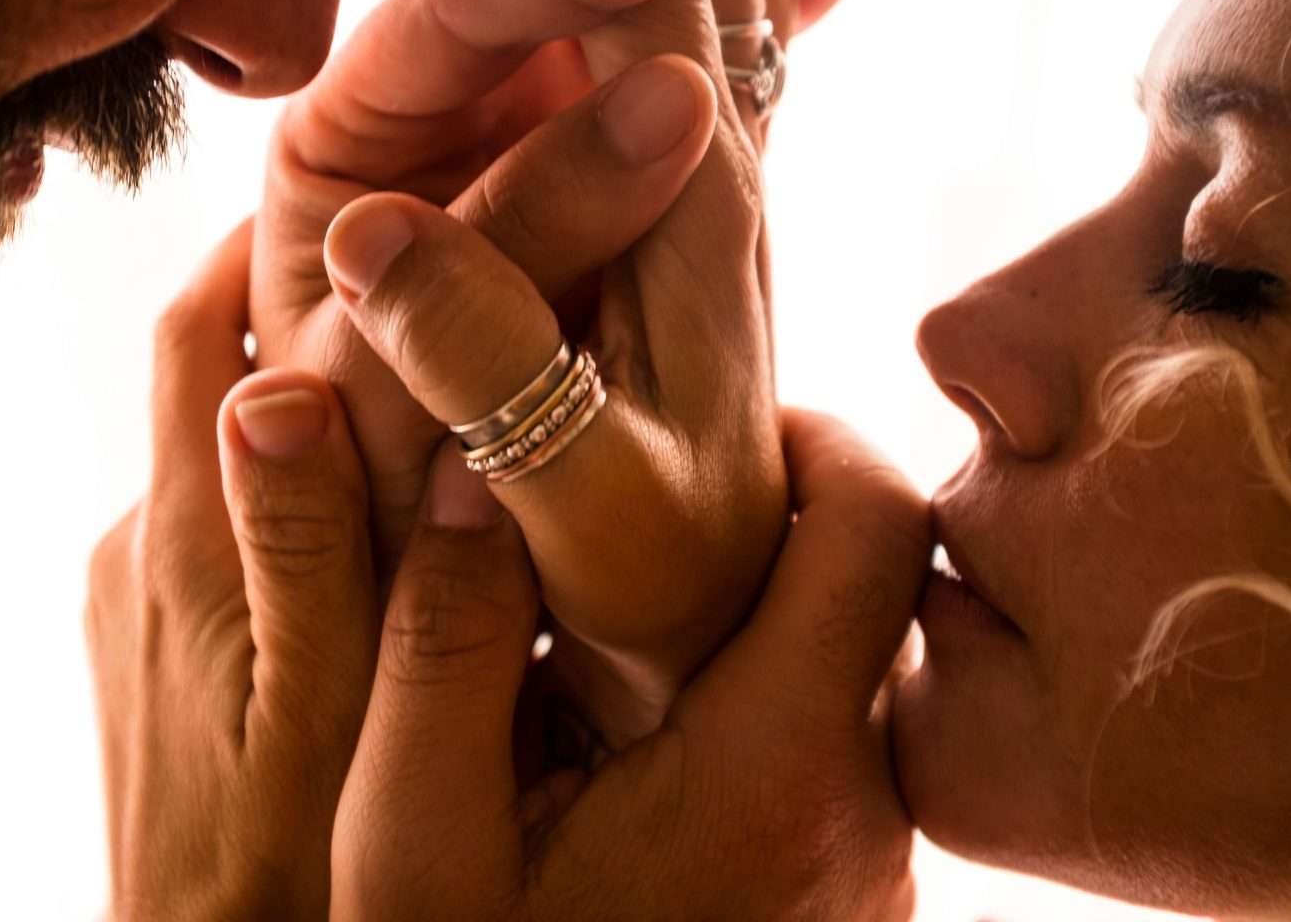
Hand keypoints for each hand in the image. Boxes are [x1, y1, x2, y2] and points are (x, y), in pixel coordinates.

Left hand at [84, 223, 382, 920]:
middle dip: (271, 281)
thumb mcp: (323, 705)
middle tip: (385, 235)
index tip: (360, 173)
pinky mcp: (143, 644)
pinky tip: (355, 500)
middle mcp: (144, 545)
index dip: (265, 231)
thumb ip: (306, 546)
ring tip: (395, 356)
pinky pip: (211, 515)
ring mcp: (137, 597)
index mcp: (190, 540)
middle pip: (192, 359)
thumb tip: (278, 384)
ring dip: (281, 377)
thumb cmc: (291, 856)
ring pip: (210, 439)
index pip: (198, 329)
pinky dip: (273, 471)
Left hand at [252, 0, 860, 561]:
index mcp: (348, 149)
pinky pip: (683, 71)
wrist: (410, 610)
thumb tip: (671, 97)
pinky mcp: (587, 181)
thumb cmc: (377, 530)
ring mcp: (511, 139)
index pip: (457, 4)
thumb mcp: (409, 406)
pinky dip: (755, 19)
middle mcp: (424, 117)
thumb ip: (517, 249)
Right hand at [332, 408, 930, 921]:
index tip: (710, 416)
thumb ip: (442, 649)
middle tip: (644, 492)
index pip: (879, 527)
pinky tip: (635, 717)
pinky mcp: (841, 887)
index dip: (812, 432)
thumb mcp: (411, 845)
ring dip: (755, 602)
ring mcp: (864, 857)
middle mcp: (860, 810)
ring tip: (620, 606)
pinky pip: (832, 738)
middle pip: (876, 582)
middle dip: (772, 506)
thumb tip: (484, 471)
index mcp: (775, 770)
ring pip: (851, 661)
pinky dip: (753, 687)